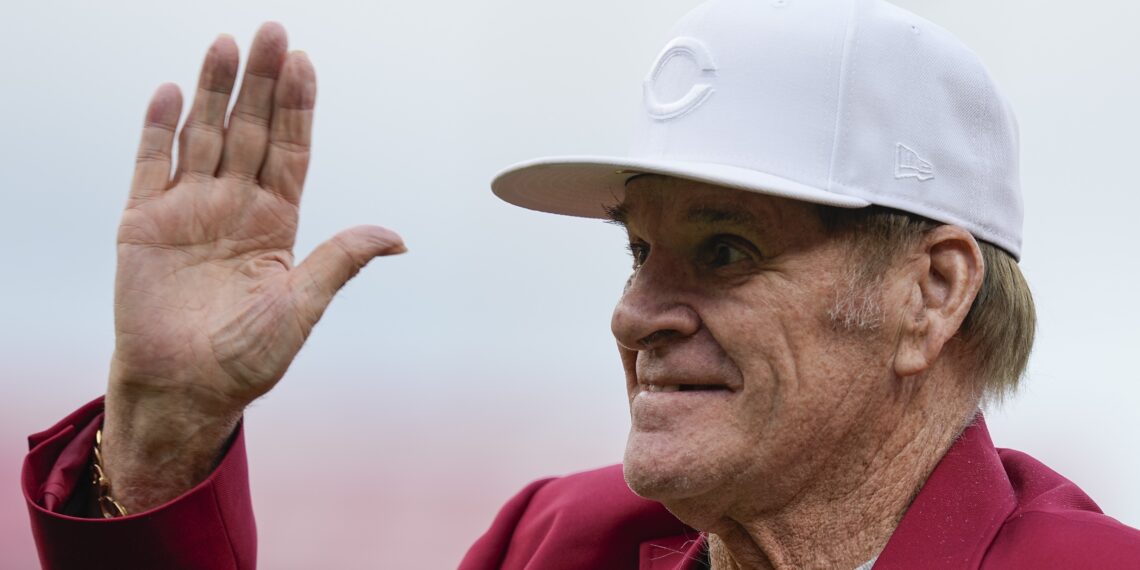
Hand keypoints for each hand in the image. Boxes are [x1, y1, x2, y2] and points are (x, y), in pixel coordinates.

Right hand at [100, 23, 404, 512]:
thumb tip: (398, 237)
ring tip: (227, 44)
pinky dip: (158, 129)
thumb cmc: (247, 358)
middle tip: (273, 31)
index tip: (305, 63)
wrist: (185, 390)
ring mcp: (188, 208)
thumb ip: (340, 262)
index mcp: (276, 221)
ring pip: (204, 135)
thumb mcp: (303, 308)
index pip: (290, 150)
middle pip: (251, 130)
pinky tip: (171, 93)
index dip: (298, 108)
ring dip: (215, 91)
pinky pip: (150, 164)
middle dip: (263, 82)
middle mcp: (234, 205)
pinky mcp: (142, 223)